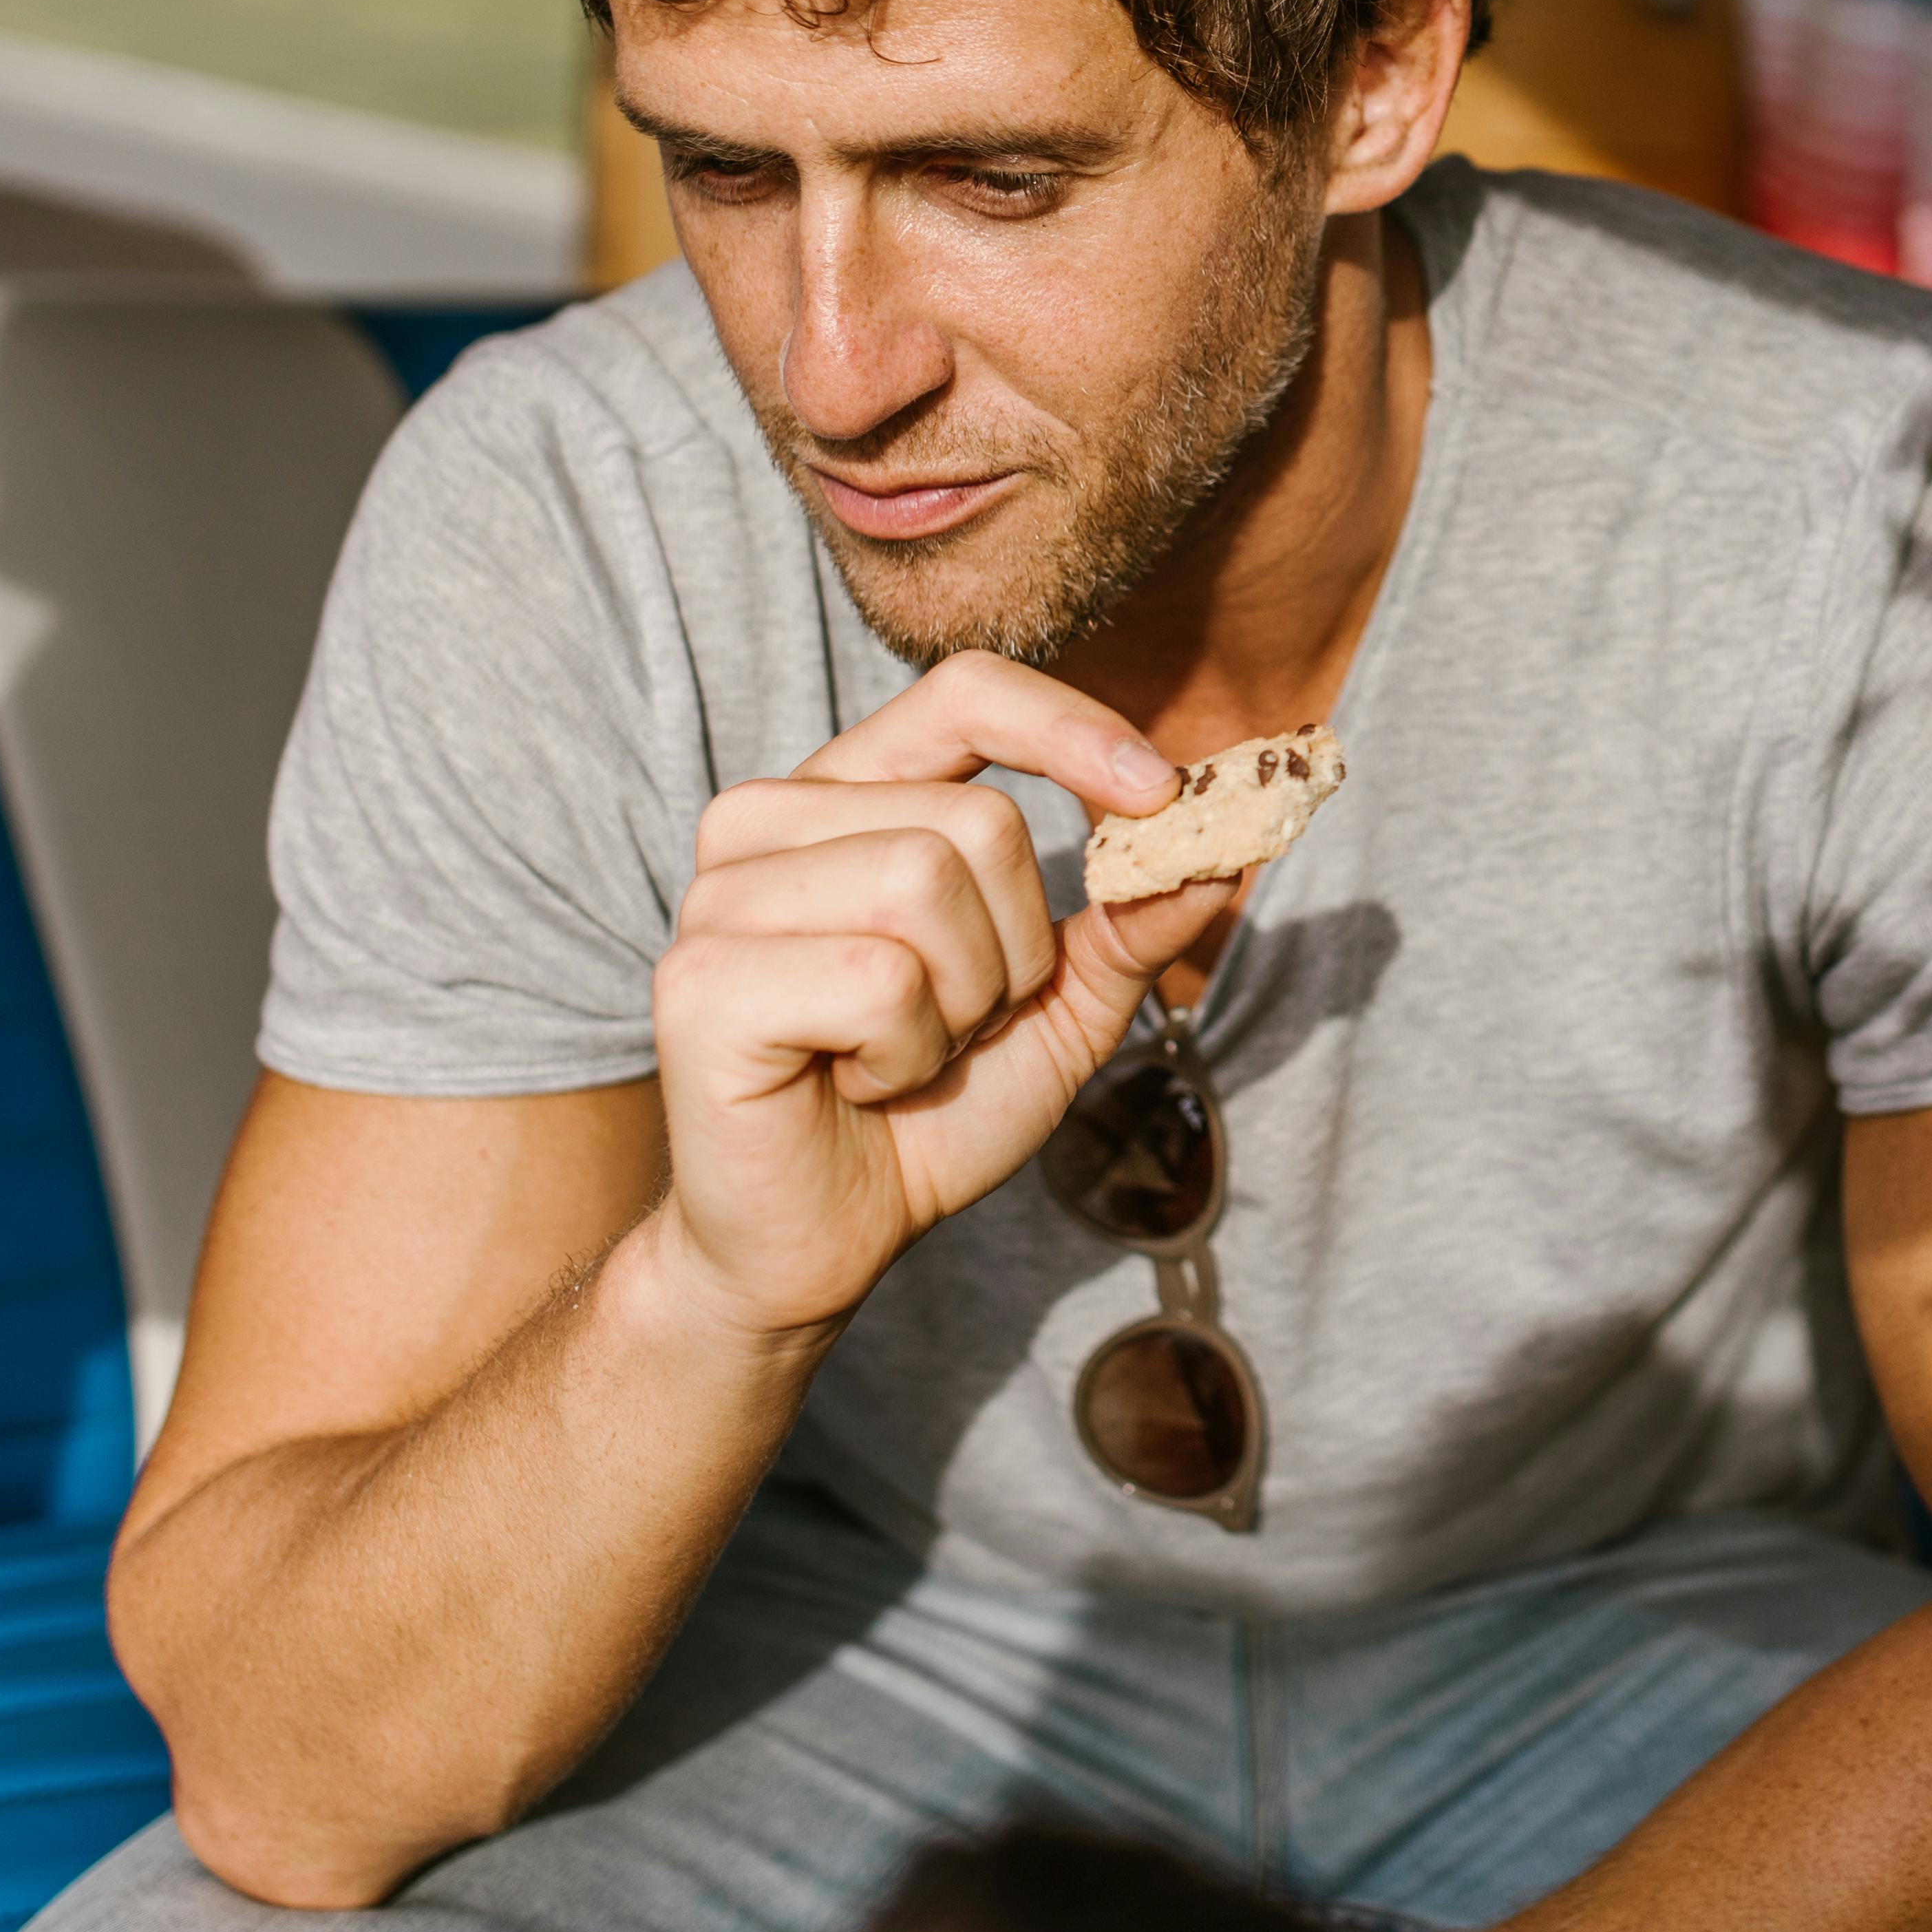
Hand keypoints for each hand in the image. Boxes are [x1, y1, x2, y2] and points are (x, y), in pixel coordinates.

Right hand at [643, 651, 1234, 1340]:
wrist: (825, 1240)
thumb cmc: (926, 1112)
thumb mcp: (1059, 1007)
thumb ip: (1132, 921)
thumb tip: (1231, 847)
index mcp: (848, 796)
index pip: (968, 691)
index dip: (1072, 729)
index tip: (1159, 793)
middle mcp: (766, 820)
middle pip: (977, 819)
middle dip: (1013, 951)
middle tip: (953, 1025)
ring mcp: (720, 895)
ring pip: (925, 886)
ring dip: (958, 1005)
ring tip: (900, 1054)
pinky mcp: (700, 980)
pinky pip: (876, 980)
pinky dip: (903, 1055)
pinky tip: (855, 1084)